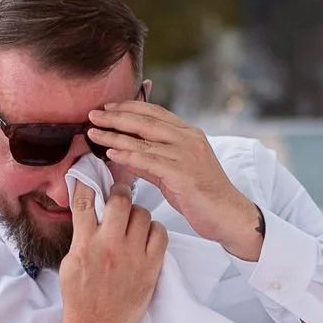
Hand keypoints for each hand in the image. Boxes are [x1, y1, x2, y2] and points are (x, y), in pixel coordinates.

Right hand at [57, 181, 166, 322]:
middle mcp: (109, 246)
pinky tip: (147, 236)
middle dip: (119, 192)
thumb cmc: (81, 299)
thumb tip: (87, 214)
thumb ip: (80, 237)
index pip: (84, 201)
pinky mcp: (151, 267)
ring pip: (142, 214)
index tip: (92, 172)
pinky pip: (160, 234)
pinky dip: (154, 230)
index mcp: (84, 244)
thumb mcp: (70, 264)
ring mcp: (132, 256)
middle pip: (119, 200)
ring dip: (137, 213)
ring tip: (132, 221)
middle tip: (120, 194)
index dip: (88, 181)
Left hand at [88, 103, 264, 259]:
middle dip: (116, 116)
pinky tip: (111, 153)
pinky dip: (127, 155)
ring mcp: (186, 154)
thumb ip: (153, 160)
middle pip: (145, 121)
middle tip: (93, 114)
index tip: (108, 107)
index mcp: (189, 134)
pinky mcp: (182, 173)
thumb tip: (126, 154)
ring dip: (115, 135)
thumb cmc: (203, 196)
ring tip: (94, 133)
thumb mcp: (175, 172)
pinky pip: (149, 160)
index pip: (155, 113)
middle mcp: (188, 139)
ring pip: (143, 140)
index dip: (129, 107)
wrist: (229, 215)